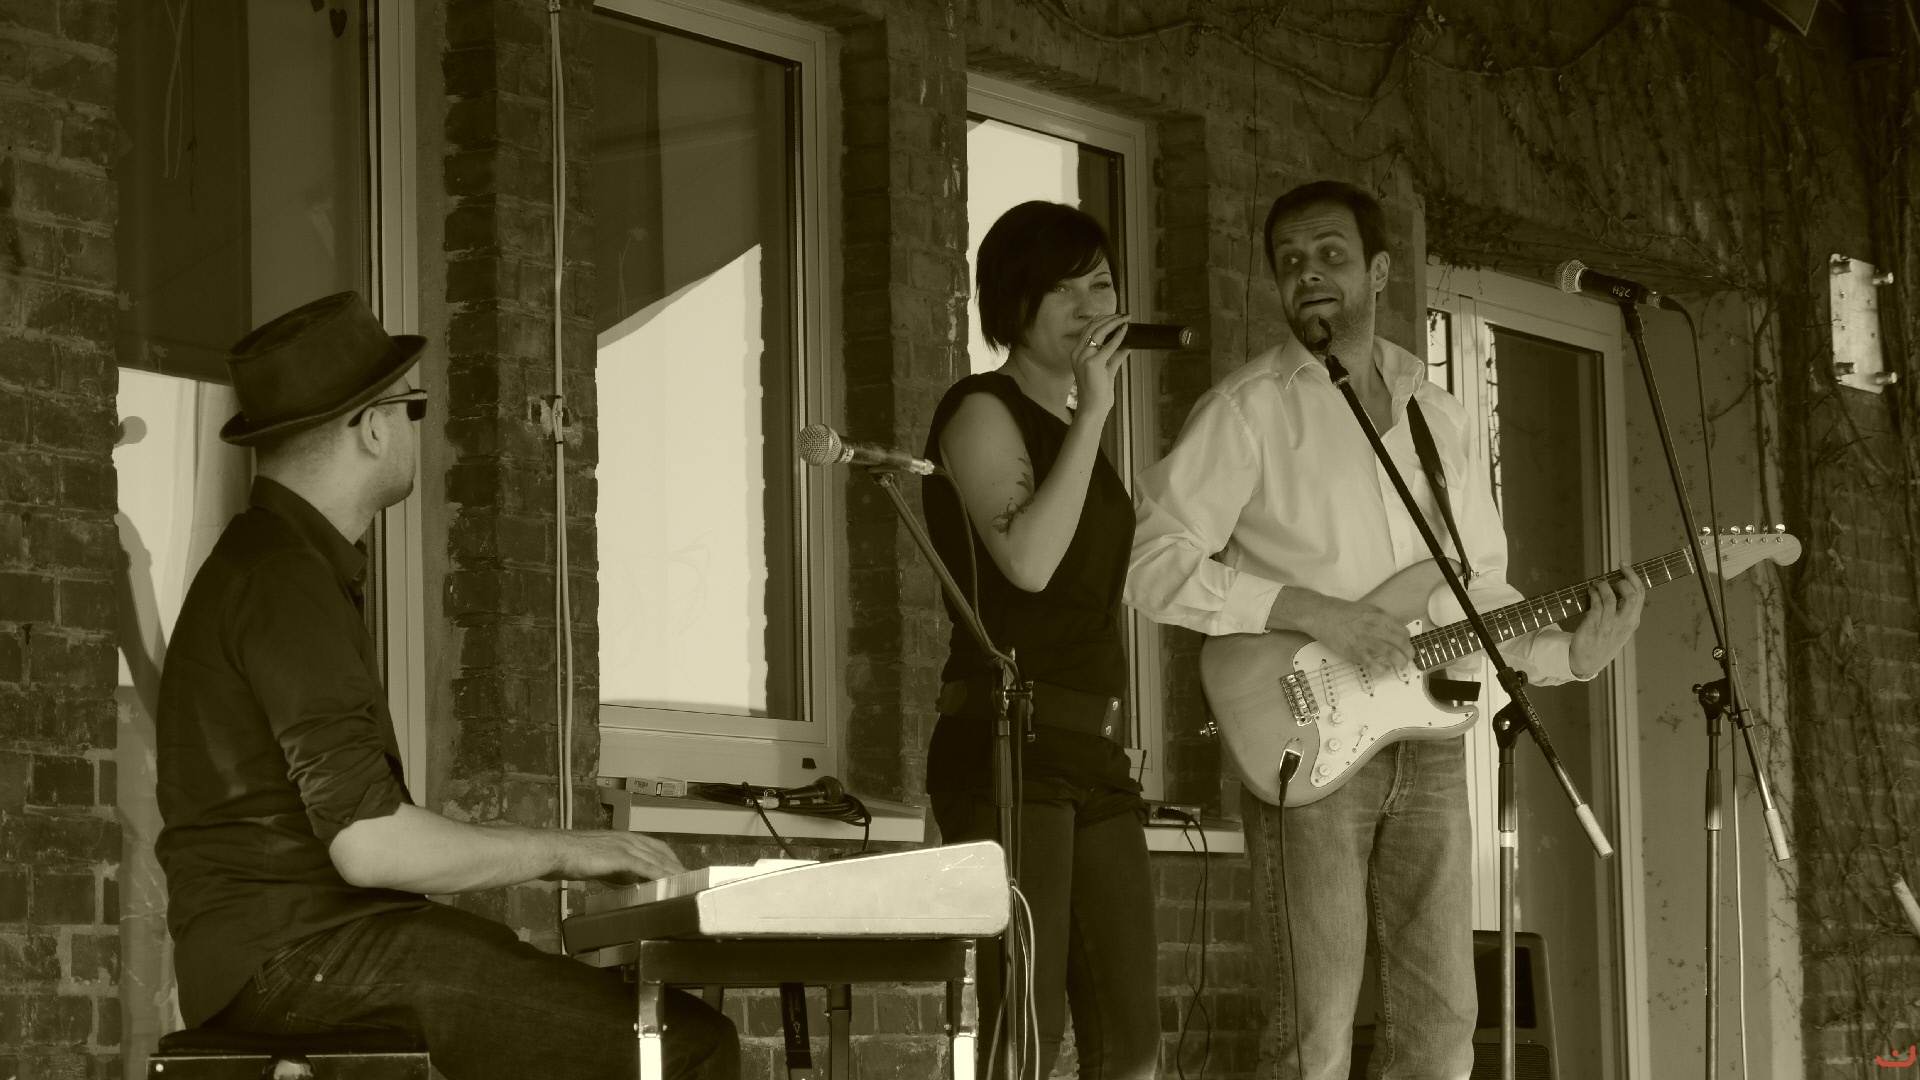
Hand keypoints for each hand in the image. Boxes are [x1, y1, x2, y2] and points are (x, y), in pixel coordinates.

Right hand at [554, 830, 687, 884]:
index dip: (670, 859)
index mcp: (625, 839)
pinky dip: (659, 875)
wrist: (558, 851)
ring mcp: (626, 846)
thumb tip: (632, 882)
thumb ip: (619, 871)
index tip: (681, 870)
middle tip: (691, 879)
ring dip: (674, 872)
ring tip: (687, 883)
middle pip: (661, 853)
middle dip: (677, 866)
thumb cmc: (574, 858)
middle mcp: (629, 840)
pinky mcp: (620, 857)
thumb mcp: (603, 864)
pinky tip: (669, 883)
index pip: (656, 847)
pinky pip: (645, 867)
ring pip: (657, 860)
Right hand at [1070, 313, 1130, 418]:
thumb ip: (1115, 355)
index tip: (1116, 316)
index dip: (1102, 319)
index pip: (1088, 329)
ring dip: (1114, 323)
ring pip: (1099, 331)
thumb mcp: (1107, 369)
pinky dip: (1119, 336)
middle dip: (1110, 318)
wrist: (1093, 408)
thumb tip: (1127, 344)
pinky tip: (1125, 330)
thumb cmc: (1098, 392)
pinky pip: (1108, 345)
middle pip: (1092, 326)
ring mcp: (1083, 357)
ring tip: (1125, 319)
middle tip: (1124, 315)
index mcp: (1077, 353)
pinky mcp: (1092, 363)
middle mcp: (1077, 353)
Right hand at [1314, 598, 1415, 676]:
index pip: (1402, 630)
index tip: (1406, 645)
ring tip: (1402, 666)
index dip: (1407, 639)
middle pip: (1400, 642)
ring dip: (1400, 661)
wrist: (1320, 614)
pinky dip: (1381, 669)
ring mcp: (1365, 640)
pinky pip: (1372, 663)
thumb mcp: (1365, 609)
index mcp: (1379, 615)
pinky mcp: (1354, 651)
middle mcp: (1375, 627)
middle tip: (1409, 658)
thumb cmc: (1341, 611)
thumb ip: (1378, 619)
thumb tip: (1390, 631)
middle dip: (1408, 652)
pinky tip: (1384, 670)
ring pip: (1390, 653)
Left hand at [1568, 565, 1645, 677]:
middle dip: (1623, 579)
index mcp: (1633, 621)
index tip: (1624, 565)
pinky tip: (1590, 591)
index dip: (1633, 577)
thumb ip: (1624, 610)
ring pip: (1610, 598)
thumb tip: (1620, 584)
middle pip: (1631, 595)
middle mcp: (1623, 623)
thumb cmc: (1605, 640)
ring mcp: (1609, 625)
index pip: (1639, 595)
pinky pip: (1595, 605)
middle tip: (1613, 575)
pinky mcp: (1593, 626)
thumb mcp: (1622, 628)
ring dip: (1603, 586)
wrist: (1588, 660)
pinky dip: (1593, 594)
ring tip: (1597, 583)